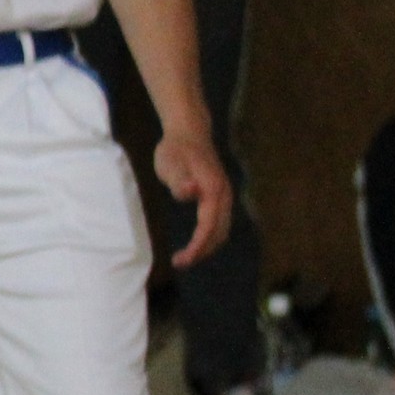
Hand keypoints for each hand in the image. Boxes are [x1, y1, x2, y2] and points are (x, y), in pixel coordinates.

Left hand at [154, 126, 232, 266]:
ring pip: (221, 230)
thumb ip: (179, 179)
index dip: (197, 246)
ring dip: (206, 246)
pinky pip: (219, 223)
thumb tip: (191, 192)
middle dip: (202, 251)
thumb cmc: (176, 148)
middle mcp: (224, 196)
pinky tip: (195, 242)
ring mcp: (225, 196)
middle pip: (218, 233)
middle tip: (180, 262)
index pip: (208, 227)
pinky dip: (209, 237)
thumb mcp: (170, 163)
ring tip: (185, 257)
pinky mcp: (220, 196)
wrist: (189, 132)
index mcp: (214, 190)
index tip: (182, 260)